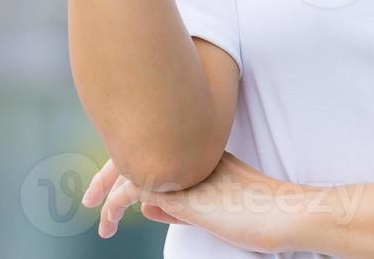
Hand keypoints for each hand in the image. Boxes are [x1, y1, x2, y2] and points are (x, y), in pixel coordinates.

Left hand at [84, 152, 310, 253]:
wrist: (284, 213)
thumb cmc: (257, 210)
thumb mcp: (211, 204)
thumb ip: (181, 201)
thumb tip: (148, 207)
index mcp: (198, 152)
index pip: (153, 147)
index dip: (127, 161)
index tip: (109, 180)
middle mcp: (189, 156)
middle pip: (136, 154)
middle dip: (108, 176)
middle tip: (88, 197)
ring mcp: (186, 173)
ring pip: (133, 174)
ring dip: (110, 199)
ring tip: (103, 225)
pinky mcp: (185, 196)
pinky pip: (139, 194)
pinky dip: (118, 205)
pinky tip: (111, 220)